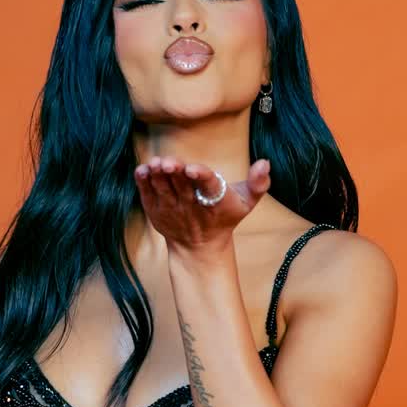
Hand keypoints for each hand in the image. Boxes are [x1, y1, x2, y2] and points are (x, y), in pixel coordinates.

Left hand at [134, 155, 270, 250]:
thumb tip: (264, 162)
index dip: (200, 176)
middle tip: (168, 162)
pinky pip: (148, 195)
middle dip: (174, 173)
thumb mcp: (247, 202)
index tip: (192, 168)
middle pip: (182, 186)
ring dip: (158, 176)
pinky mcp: (156, 211)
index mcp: (214, 200)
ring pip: (163, 189)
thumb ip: (258, 183)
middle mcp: (191, 205)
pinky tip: (142, 170)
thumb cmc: (224, 216)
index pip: (208, 186)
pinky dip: (144, 183)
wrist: (200, 245)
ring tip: (155, 164)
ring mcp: (171, 209)